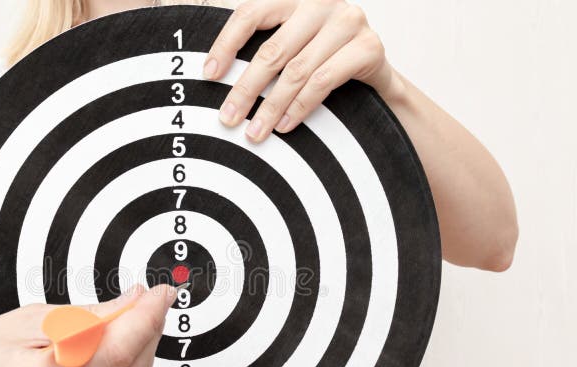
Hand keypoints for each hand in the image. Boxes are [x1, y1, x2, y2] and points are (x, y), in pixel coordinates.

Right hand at [0, 284, 175, 366]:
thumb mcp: (28, 318)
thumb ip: (89, 315)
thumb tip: (136, 304)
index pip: (114, 352)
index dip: (147, 320)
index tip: (162, 295)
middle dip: (148, 335)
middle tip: (152, 305)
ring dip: (140, 357)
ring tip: (136, 326)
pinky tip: (117, 356)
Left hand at [203, 0, 401, 142]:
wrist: (378, 79)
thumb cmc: (325, 62)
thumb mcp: (292, 49)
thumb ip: (264, 53)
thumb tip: (214, 78)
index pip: (251, 13)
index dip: (226, 43)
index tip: (209, 74)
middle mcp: (322, 1)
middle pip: (272, 49)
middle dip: (246, 89)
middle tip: (228, 118)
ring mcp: (348, 21)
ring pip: (297, 70)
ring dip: (271, 106)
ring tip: (255, 131)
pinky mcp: (369, 46)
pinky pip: (324, 81)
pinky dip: (300, 107)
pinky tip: (283, 125)